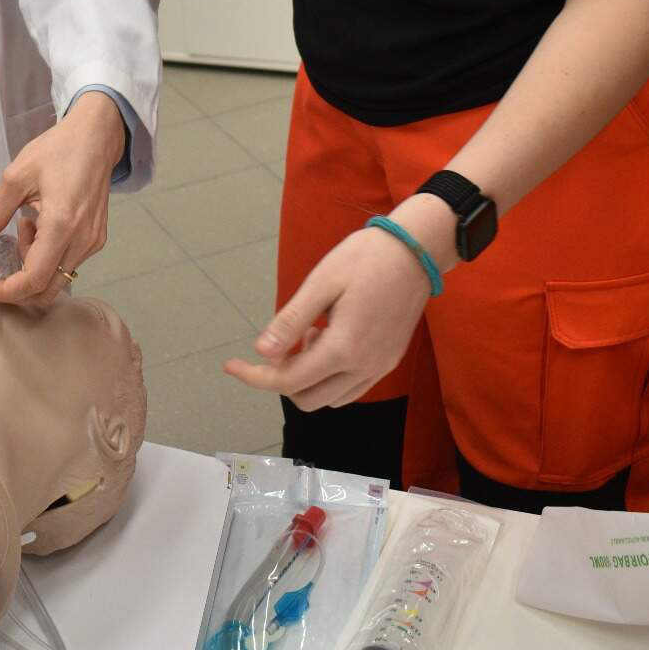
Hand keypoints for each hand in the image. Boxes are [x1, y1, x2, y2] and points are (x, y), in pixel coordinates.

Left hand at [0, 93, 125, 305]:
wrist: (96, 138)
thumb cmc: (56, 151)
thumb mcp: (16, 178)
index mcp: (61, 224)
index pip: (34, 278)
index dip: (9, 290)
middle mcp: (82, 240)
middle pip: (48, 289)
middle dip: (20, 285)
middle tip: (2, 260)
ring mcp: (93, 242)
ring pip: (58, 277)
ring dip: (34, 266)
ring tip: (26, 228)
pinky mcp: (98, 239)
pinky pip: (69, 264)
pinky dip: (48, 257)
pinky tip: (42, 227)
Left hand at [224, 197, 457, 409]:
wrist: (416, 250)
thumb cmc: (367, 258)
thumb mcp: (321, 283)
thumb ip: (290, 322)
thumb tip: (261, 352)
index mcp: (344, 347)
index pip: (289, 381)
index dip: (255, 376)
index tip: (232, 365)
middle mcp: (364, 366)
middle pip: (307, 398)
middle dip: (283, 377)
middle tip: (280, 342)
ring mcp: (381, 367)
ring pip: (330, 397)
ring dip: (308, 377)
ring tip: (309, 335)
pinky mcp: (389, 360)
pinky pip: (351, 387)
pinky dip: (330, 375)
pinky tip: (329, 340)